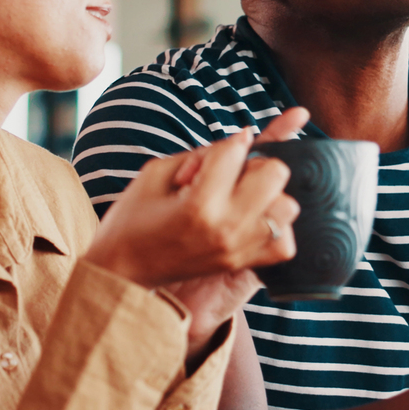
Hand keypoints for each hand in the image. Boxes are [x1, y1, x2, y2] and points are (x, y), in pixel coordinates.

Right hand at [85, 111, 305, 296]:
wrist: (120, 272)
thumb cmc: (132, 218)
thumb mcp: (157, 172)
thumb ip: (203, 152)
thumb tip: (245, 137)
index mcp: (199, 204)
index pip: (236, 150)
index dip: (225, 147)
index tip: (208, 159)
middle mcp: (227, 228)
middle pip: (276, 174)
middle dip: (256, 165)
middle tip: (231, 177)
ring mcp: (239, 250)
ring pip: (288, 206)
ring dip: (270, 196)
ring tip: (242, 199)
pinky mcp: (243, 264)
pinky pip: (285, 244)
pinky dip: (275, 229)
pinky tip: (251, 220)